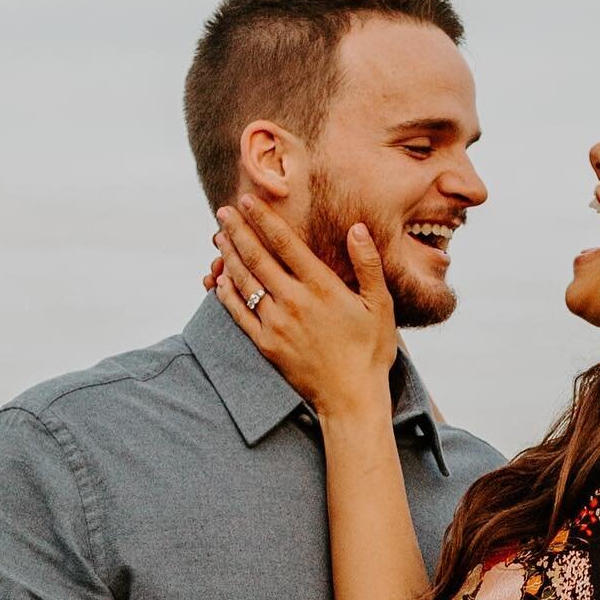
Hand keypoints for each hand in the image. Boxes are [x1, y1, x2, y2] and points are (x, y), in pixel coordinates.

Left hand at [212, 195, 396, 420]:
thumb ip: (368, 264)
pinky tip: (220, 280)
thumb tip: (357, 228)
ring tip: (219, 237)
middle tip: (223, 211)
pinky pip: (239, 314)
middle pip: (258, 258)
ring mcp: (276, 324)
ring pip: (245, 282)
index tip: (248, 201)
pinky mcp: (266, 345)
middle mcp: (294, 302)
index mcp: (322, 287)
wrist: (352, 398)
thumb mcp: (380, 304)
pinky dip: (227, 294)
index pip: (286, 244)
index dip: (264, 219)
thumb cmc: (371, 351)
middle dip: (238, 231)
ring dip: (230, 256)